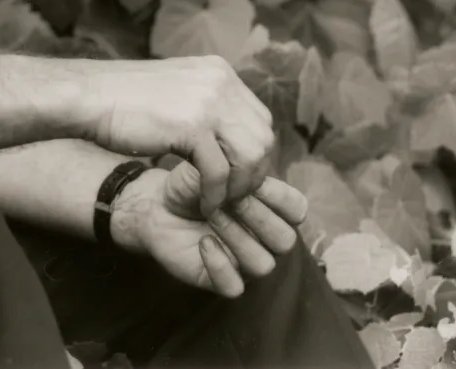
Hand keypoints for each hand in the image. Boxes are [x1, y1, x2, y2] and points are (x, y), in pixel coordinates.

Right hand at [82, 55, 274, 214]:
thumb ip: (206, 106)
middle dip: (251, 172)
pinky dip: (214, 194)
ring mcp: (208, 101)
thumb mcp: (176, 92)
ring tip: (218, 201)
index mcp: (218, 70)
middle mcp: (219, 81)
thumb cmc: (123, 100)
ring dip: (237, 186)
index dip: (252, 152)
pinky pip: (219, 171)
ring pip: (249, 156)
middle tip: (231, 194)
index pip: (259, 118)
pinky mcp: (192, 125)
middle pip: (262, 137)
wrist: (87, 97)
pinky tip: (202, 203)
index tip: (235, 175)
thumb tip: (233, 135)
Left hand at [111, 159, 307, 298]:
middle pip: (285, 240)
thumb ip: (237, 172)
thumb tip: (252, 179)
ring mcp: (244, 264)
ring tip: (210, 214)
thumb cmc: (192, 186)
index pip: (298, 210)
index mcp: (271, 211)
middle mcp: (264, 241)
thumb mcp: (213, 168)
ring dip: (236, 236)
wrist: (158, 205)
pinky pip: (234, 286)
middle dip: (255, 215)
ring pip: (264, 264)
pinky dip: (219, 264)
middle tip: (224, 198)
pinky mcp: (221, 280)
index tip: (246, 181)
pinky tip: (204, 243)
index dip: (277, 196)